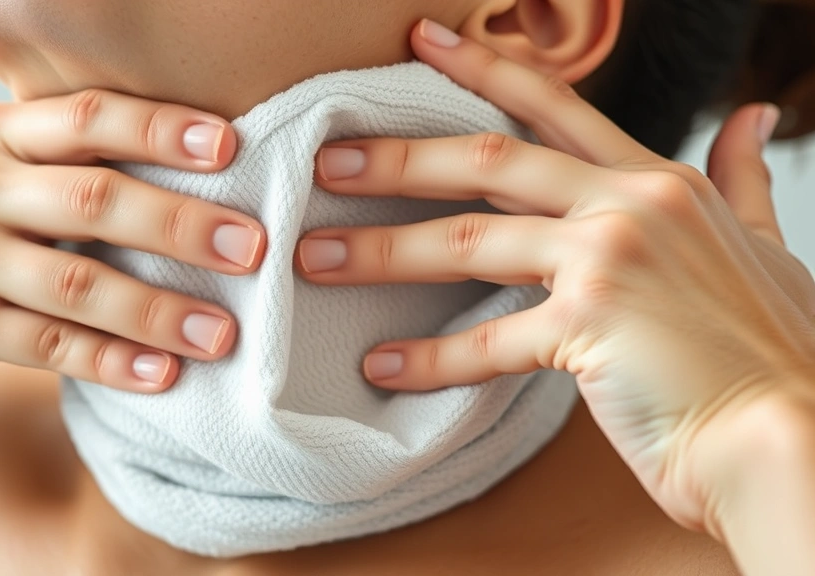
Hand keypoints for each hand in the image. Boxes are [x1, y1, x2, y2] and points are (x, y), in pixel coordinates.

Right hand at [0, 89, 265, 409]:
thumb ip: (72, 174)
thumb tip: (203, 189)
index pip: (89, 117)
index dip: (162, 130)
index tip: (232, 147)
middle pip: (95, 198)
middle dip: (182, 225)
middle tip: (251, 249)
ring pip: (78, 282)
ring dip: (159, 309)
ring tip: (222, 332)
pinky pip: (49, 346)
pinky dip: (112, 362)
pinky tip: (162, 375)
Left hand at [296, 21, 814, 539]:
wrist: (794, 436)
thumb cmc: (774, 349)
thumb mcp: (765, 244)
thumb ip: (742, 179)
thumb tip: (753, 120)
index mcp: (659, 182)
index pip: (556, 106)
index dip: (485, 69)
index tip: (422, 43)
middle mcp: (631, 205)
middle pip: (489, 161)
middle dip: (399, 158)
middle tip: (328, 161)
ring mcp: (609, 261)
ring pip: (469, 240)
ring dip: (382, 250)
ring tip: (315, 257)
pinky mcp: (590, 329)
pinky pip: (486, 339)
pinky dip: (429, 355)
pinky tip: (381, 362)